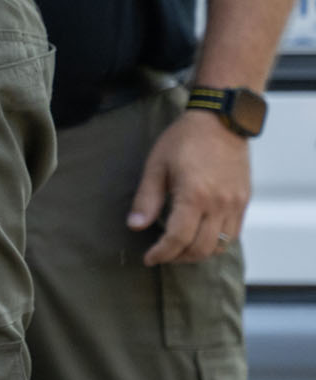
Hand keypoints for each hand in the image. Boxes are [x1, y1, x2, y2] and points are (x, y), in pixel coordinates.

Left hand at [129, 109, 251, 265]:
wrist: (220, 121)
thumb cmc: (185, 139)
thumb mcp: (156, 166)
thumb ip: (146, 199)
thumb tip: (135, 226)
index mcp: (194, 195)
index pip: (178, 238)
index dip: (162, 253)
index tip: (149, 258)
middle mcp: (219, 204)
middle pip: (201, 248)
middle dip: (178, 258)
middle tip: (162, 255)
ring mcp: (235, 204)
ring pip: (221, 245)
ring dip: (199, 254)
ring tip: (180, 250)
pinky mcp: (244, 201)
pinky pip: (234, 234)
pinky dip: (217, 243)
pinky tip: (201, 237)